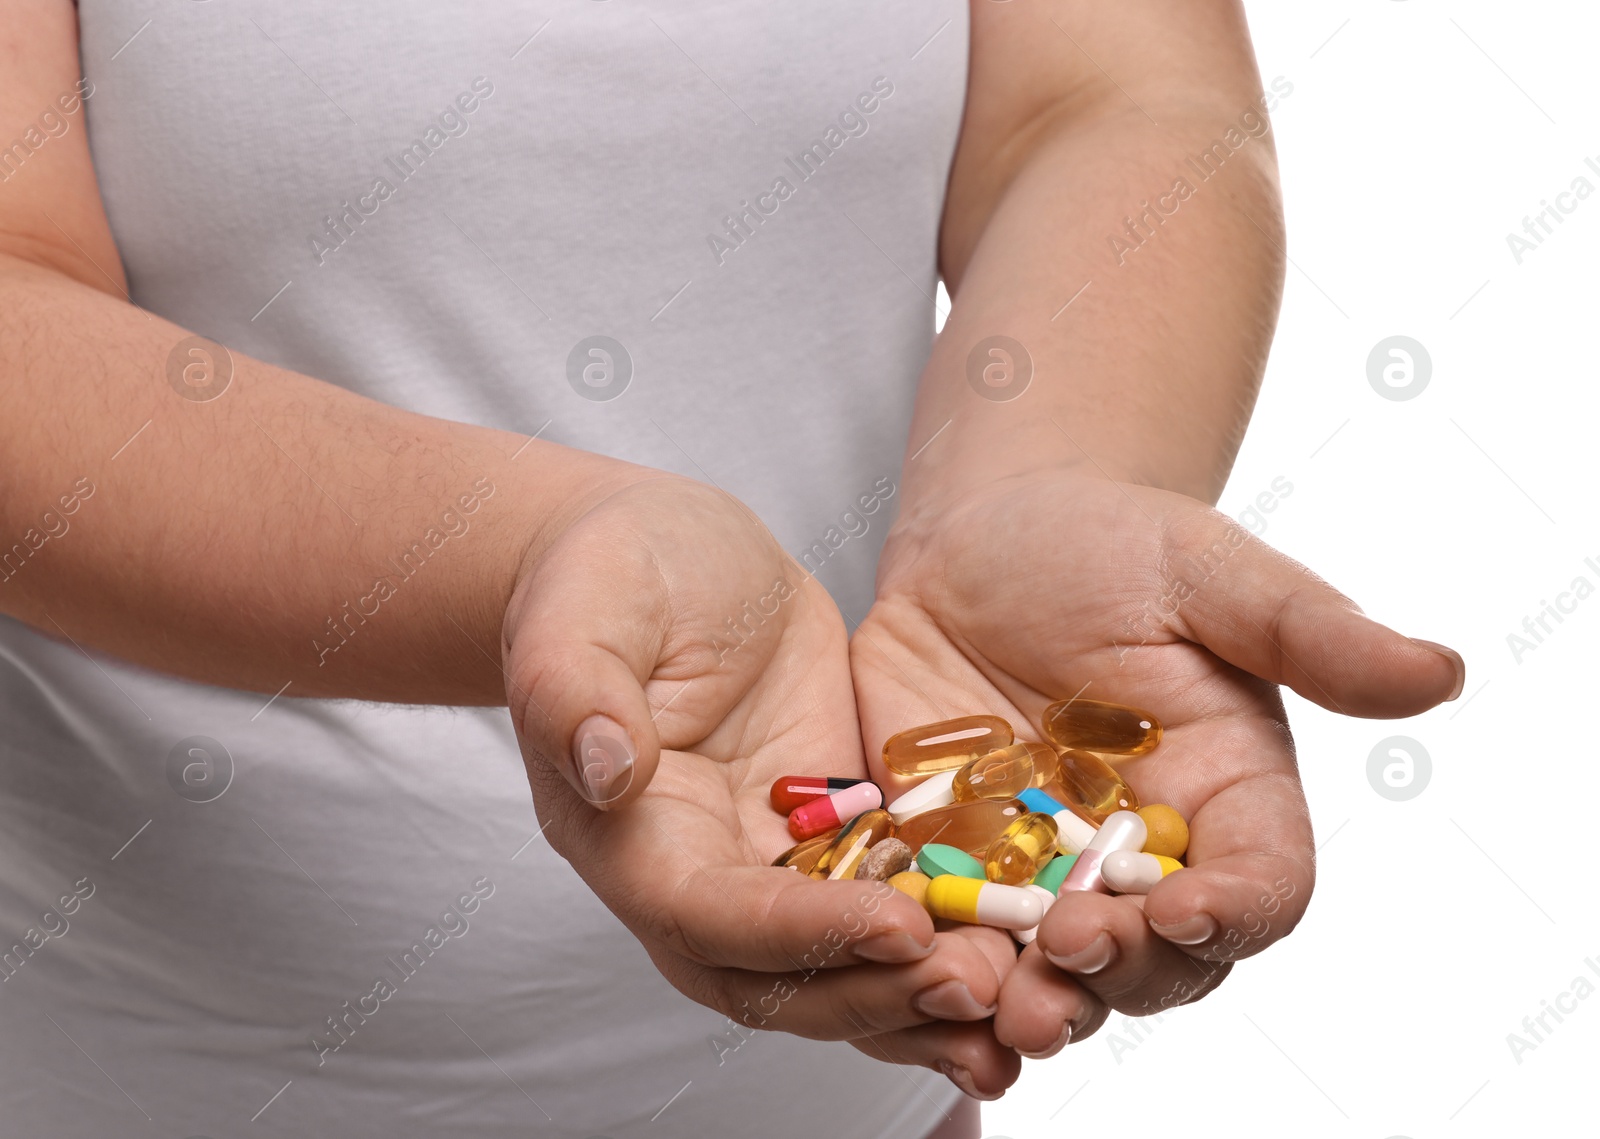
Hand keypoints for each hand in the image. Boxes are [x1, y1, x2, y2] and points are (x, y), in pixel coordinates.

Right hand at [501, 476, 1010, 1074]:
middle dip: (876, 990)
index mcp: (630, 834)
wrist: (660, 556)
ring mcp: (770, 862)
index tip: (897, 923)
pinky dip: (944, 939)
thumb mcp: (585, 607)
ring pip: (840, 965)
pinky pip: (887, 906)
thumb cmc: (610, 572)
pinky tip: (1024, 949)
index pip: (708, 915)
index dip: (798, 933)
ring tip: (1016, 992)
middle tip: (979, 981)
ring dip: (920, 993)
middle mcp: (698, 874)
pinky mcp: (834, 833)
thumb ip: (574, 686)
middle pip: (780, 977)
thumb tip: (606, 769)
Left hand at [851, 471, 1462, 1092]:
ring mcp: (1041, 871)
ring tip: (987, 1005)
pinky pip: (944, 931)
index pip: (1260, 886)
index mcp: (1227, 799)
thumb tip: (1440, 671)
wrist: (985, 537)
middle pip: (1157, 959)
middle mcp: (1140, 858)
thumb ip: (1308, 630)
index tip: (1187, 908)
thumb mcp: (1208, 572)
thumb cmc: (1112, 544)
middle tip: (1068, 962)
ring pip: (1049, 971)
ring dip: (1024, 1000)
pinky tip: (900, 966)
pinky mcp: (948, 861)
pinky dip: (927, 960)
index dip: (1234, 913)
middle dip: (1119, 974)